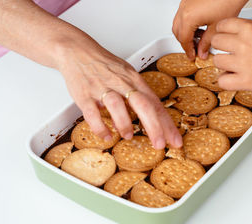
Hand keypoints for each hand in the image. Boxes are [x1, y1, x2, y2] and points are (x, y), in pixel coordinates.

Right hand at [56, 39, 181, 148]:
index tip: (175, 140)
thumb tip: (150, 119)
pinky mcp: (84, 94)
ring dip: (125, 124)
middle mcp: (121, 83)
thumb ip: (138, 96)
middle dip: (154, 126)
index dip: (167, 124)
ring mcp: (102, 88)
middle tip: (160, 144)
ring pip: (117, 105)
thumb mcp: (127, 76)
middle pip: (143, 104)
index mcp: (134, 80)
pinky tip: (106, 135)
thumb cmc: (104, 65)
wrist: (76, 50)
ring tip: (129, 136)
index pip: (156, 104)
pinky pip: (92, 113)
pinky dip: (100, 127)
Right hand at [173, 0, 246, 59]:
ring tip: (198, 39)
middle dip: (185, 42)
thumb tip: (202, 52)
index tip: (192, 56)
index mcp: (188, 18)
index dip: (188, 50)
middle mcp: (183, 9)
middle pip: (177, 31)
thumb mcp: (216, 28)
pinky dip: (187, 23)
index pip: (183, 39)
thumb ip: (206, 43)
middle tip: (194, 50)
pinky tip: (200, 26)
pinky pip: (183, 14)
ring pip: (178, 22)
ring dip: (185, 32)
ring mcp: (185, 2)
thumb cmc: (227, 1)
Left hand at [211, 18, 251, 98]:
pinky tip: (234, 79)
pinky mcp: (245, 82)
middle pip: (216, 41)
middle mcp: (244, 44)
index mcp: (251, 28)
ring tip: (233, 67)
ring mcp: (242, 63)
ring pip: (216, 61)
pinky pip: (222, 81)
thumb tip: (239, 37)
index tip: (225, 37)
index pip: (223, 25)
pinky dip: (226, 81)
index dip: (222, 32)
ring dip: (223, 65)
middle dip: (221, 47)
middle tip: (228, 52)